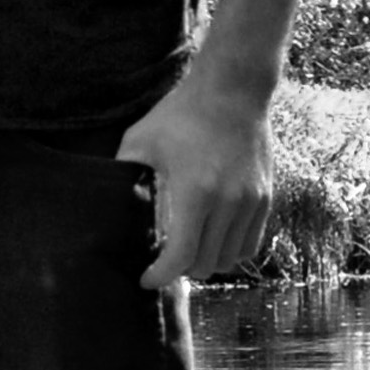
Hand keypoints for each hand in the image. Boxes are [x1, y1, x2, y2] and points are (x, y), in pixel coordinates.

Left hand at [113, 75, 276, 291]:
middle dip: (180, 269)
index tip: (145, 279)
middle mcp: (229, 202)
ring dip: (206, 262)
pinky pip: (250, 243)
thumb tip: (103, 203)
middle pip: (206, 264)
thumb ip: (123, 175)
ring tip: (187, 251)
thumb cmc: (181, 114)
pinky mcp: (266, 197)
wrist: (233, 90)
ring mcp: (252, 202)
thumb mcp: (140, 140)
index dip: (160, 276)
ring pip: (231, 259)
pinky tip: (211, 240)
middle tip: (162, 259)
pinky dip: (230, 251)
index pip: (181, 256)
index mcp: (195, 192)